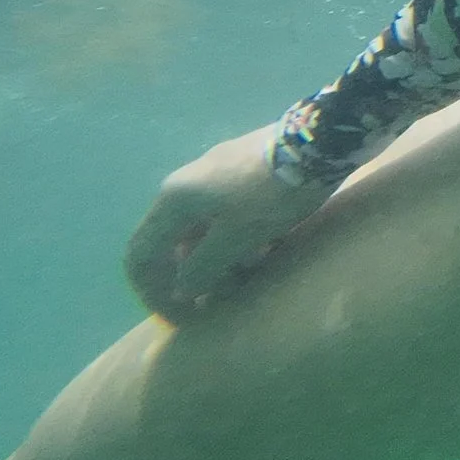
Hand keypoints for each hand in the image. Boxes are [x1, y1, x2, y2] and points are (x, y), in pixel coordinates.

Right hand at [123, 125, 330, 319]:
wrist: (317, 142)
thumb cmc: (270, 196)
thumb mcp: (236, 239)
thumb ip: (203, 268)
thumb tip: (182, 290)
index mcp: (174, 200)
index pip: (141, 255)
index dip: (154, 293)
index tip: (182, 317)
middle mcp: (185, 183)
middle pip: (175, 243)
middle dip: (196, 277)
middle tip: (224, 299)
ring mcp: (214, 173)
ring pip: (204, 230)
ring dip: (221, 259)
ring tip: (253, 272)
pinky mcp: (242, 170)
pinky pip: (227, 215)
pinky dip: (238, 238)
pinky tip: (267, 247)